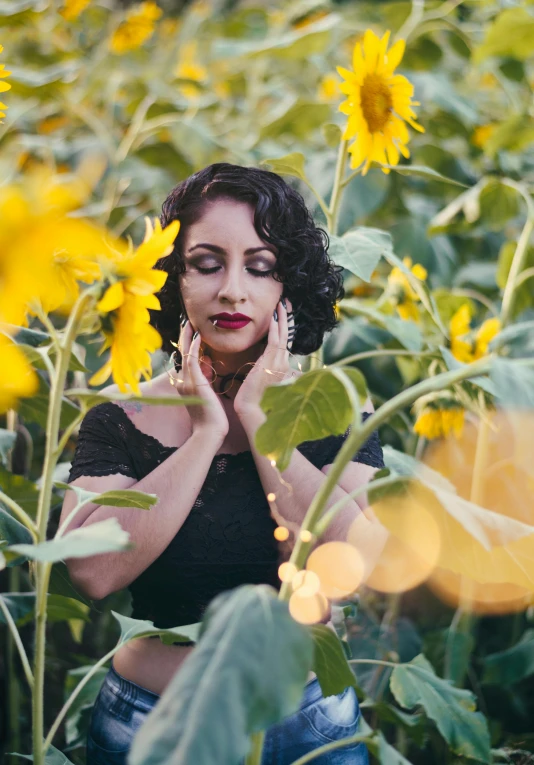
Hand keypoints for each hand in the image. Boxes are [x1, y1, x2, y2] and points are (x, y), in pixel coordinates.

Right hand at [175, 321, 228, 440]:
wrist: (210, 432)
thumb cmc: (213, 418)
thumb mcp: (208, 394)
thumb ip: (205, 378)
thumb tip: (207, 362)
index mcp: (186, 384)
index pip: (186, 360)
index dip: (187, 345)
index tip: (192, 333)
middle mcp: (183, 381)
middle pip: (181, 353)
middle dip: (184, 337)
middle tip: (188, 322)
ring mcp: (187, 382)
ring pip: (185, 354)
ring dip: (187, 337)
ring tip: (191, 323)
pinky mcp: (194, 383)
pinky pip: (191, 359)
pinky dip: (194, 346)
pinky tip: (198, 336)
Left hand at [234, 297, 294, 417]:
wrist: (251, 409)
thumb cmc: (253, 397)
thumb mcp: (260, 379)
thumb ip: (263, 367)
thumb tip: (261, 361)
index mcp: (280, 365)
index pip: (284, 341)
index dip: (284, 326)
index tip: (282, 312)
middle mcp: (283, 362)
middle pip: (286, 335)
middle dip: (286, 317)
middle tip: (286, 302)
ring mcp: (279, 363)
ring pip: (283, 335)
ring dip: (282, 318)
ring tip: (282, 303)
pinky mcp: (271, 364)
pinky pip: (275, 342)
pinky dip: (275, 329)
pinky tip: (274, 317)